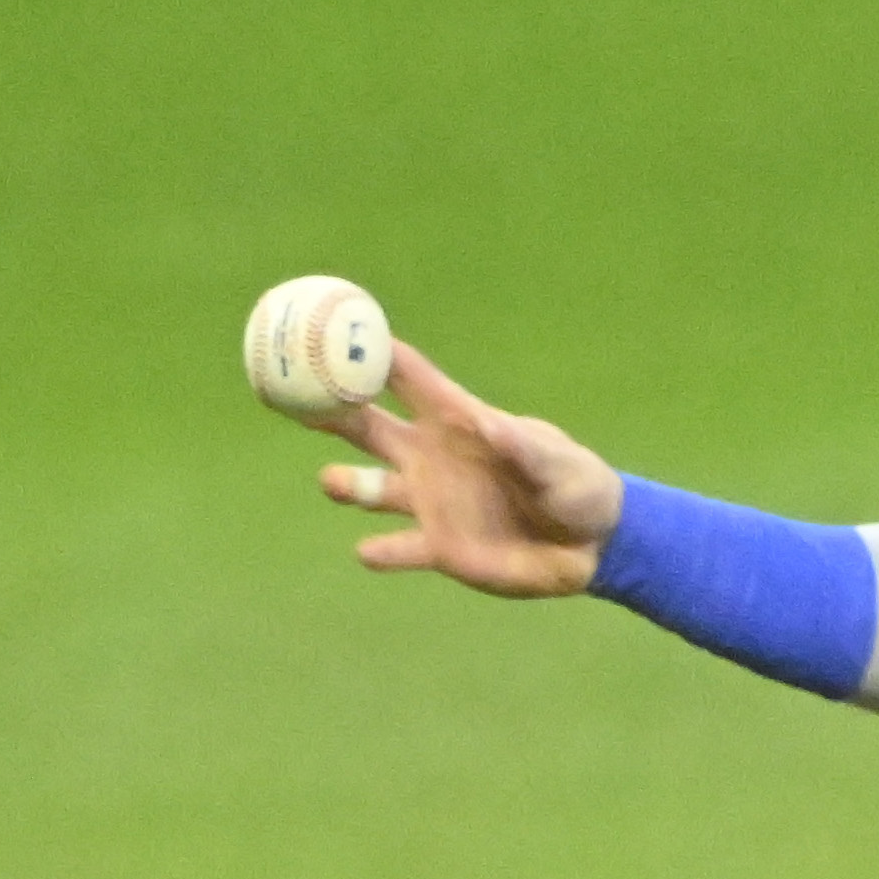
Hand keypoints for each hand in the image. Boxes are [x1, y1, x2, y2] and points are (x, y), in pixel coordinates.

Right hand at [314, 346, 620, 594]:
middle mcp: (429, 456)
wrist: (589, 545)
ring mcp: (428, 501)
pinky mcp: (439, 547)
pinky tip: (367, 552)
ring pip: (369, 488)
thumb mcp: (557, 463)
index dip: (368, 350)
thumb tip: (490, 427)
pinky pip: (400, 548)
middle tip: (289, 395)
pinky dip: (382, 552)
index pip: (404, 376)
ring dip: (348, 485)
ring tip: (334, 482)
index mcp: (455, 419)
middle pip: (365, 425)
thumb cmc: (574, 485)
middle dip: (327, 409)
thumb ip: (524, 447)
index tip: (326, 327)